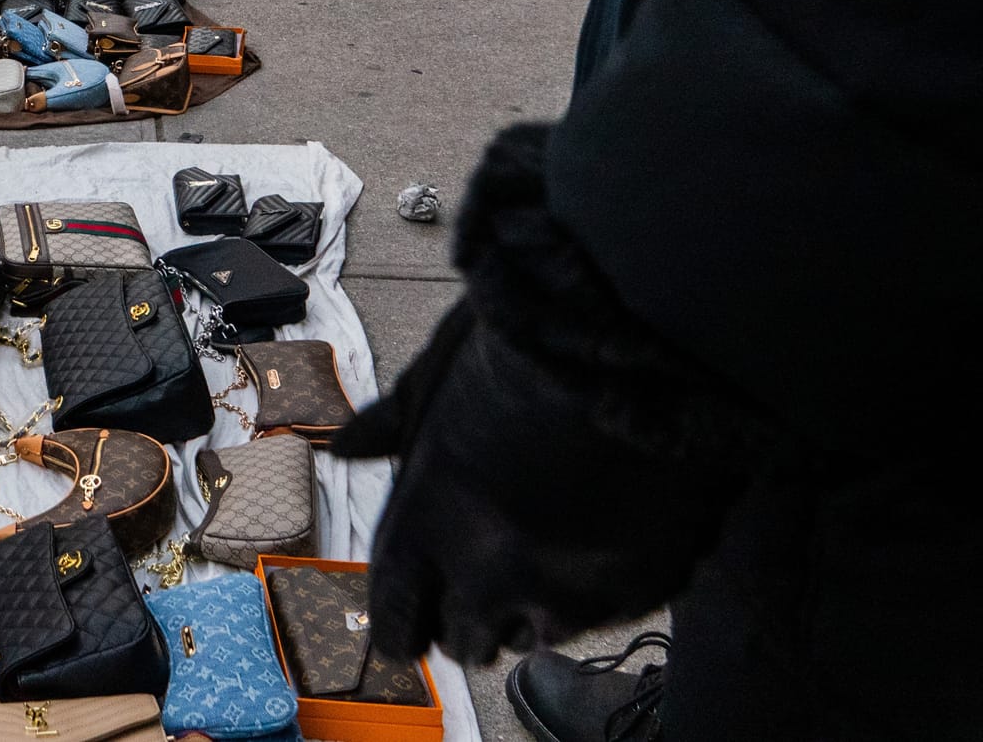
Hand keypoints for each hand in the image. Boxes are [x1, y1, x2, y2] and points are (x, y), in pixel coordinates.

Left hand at [334, 305, 742, 665]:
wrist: (641, 343)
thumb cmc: (527, 348)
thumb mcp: (439, 375)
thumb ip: (391, 426)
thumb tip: (341, 447)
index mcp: (427, 520)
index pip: (397, 614)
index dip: (401, 624)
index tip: (408, 629)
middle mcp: (489, 571)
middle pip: (463, 639)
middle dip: (465, 619)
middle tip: (480, 584)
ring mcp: (568, 589)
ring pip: (531, 638)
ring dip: (527, 613)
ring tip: (538, 560)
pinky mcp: (637, 589)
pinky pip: (601, 615)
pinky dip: (592, 592)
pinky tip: (596, 542)